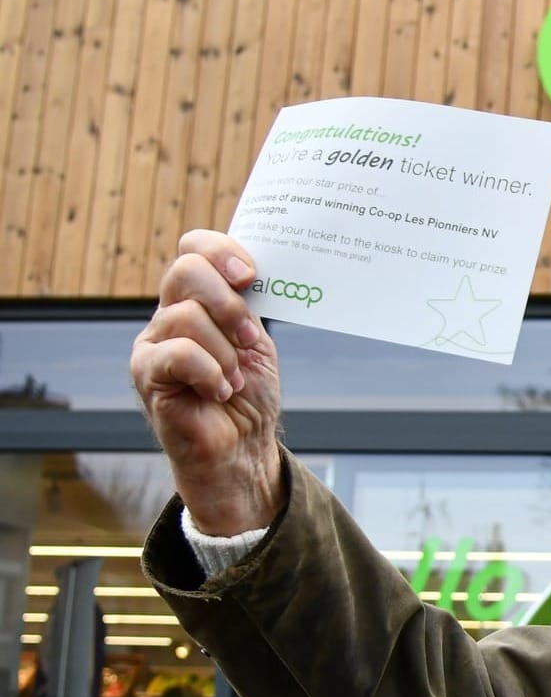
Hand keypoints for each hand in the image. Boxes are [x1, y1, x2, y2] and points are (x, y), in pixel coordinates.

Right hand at [130, 230, 284, 535]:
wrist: (242, 448)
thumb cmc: (249, 395)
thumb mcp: (256, 341)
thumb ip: (249, 305)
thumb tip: (257, 269)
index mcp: (198, 300)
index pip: (194, 248)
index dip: (221, 250)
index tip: (250, 275)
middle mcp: (170, 314)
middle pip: (186, 270)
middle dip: (229, 302)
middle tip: (248, 338)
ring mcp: (153, 343)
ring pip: (187, 315)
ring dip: (225, 351)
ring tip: (232, 380)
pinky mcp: (146, 374)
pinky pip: (178, 353)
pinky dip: (210, 373)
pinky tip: (219, 392)